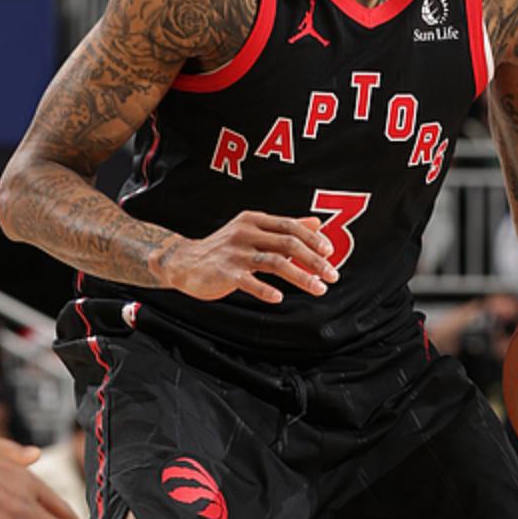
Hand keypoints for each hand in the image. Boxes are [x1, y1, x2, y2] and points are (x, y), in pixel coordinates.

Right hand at [151, 212, 337, 304]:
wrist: (184, 261)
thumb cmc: (225, 247)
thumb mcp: (253, 230)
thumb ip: (284, 228)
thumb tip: (317, 223)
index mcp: (255, 220)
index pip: (290, 226)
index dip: (313, 239)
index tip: (331, 253)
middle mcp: (246, 233)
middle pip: (288, 243)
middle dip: (314, 260)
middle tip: (333, 275)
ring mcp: (235, 253)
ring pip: (275, 262)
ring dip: (301, 277)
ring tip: (319, 289)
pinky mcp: (225, 272)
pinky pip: (250, 282)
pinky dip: (266, 290)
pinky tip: (279, 298)